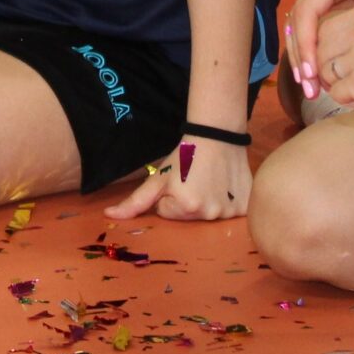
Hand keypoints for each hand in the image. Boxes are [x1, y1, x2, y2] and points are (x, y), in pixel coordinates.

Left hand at [105, 136, 249, 220]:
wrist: (217, 136)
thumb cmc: (185, 155)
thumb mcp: (158, 178)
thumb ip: (134, 201)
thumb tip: (108, 214)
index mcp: (185, 208)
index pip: (167, 214)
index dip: (169, 197)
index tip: (179, 181)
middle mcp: (209, 214)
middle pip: (188, 217)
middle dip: (187, 202)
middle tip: (194, 181)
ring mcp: (230, 212)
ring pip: (209, 216)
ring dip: (208, 202)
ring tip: (210, 182)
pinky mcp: (245, 207)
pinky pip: (232, 213)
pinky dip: (228, 202)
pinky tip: (225, 186)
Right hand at [287, 0, 353, 97]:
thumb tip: (347, 74)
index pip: (309, 10)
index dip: (306, 44)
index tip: (312, 73)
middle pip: (297, 16)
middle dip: (300, 54)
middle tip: (308, 87)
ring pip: (297, 19)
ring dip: (300, 52)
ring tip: (308, 84)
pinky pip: (305, 17)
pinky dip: (307, 43)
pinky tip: (312, 70)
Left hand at [319, 2, 353, 111]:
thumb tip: (320, 45)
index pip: (327, 28)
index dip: (328, 49)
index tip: (339, 63)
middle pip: (321, 50)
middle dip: (327, 68)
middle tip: (344, 81)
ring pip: (326, 73)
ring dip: (338, 86)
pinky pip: (337, 93)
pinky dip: (348, 101)